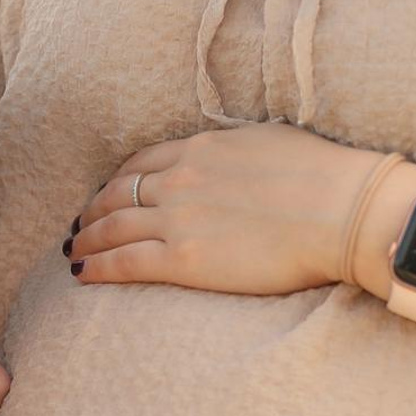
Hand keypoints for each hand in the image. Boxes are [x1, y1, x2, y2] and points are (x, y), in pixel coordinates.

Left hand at [68, 124, 377, 296]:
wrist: (342, 210)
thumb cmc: (323, 176)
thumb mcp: (269, 141)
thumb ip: (235, 153)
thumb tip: (232, 160)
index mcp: (200, 148)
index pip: (141, 162)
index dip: (117, 180)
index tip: (107, 193)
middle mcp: (179, 179)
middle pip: (117, 194)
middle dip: (92, 210)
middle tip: (79, 225)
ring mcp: (177, 218)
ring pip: (111, 227)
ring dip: (86, 239)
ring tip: (73, 251)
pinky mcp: (183, 259)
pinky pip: (124, 262)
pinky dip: (97, 266)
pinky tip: (82, 274)